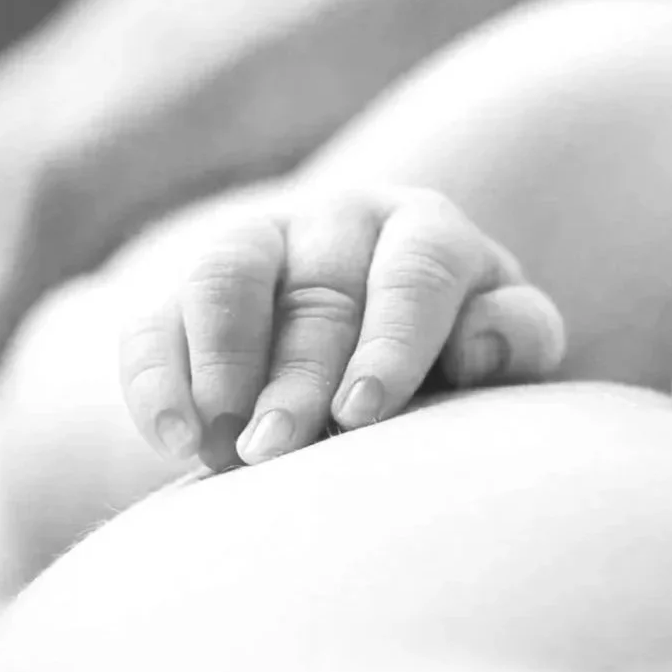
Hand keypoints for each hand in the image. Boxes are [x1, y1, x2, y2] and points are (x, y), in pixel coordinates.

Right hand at [117, 188, 564, 469]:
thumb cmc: (459, 362)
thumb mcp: (505, 350)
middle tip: (278, 449)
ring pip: (226, 275)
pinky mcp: (184, 291)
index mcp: (425, 231)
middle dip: (295, 374)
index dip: (390, 341)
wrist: (373, 366)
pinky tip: (173, 441)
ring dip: (220, 362)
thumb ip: (516, 338)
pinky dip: (157, 378)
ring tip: (220, 445)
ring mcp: (258, 246)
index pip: (415, 270)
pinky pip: (155, 321)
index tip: (364, 412)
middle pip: (317, 291)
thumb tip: (480, 340)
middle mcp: (339, 223)